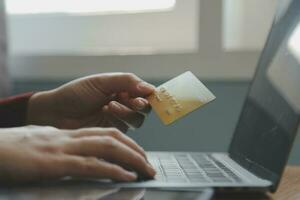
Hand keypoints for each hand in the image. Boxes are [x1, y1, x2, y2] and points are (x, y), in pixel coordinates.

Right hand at [0, 126, 154, 183]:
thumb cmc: (12, 149)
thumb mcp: (42, 143)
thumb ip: (61, 146)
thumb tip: (74, 153)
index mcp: (67, 134)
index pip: (104, 133)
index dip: (125, 142)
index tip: (138, 153)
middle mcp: (69, 138)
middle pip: (112, 137)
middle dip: (135, 150)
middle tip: (149, 164)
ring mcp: (63, 149)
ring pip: (108, 147)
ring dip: (132, 158)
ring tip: (146, 169)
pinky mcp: (55, 163)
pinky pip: (91, 165)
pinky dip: (113, 170)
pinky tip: (126, 176)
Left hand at [27, 73, 154, 130]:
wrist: (56, 112)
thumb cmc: (76, 93)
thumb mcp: (101, 82)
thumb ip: (126, 81)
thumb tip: (150, 88)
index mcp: (121, 89)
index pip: (144, 92)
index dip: (150, 94)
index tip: (149, 94)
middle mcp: (123, 104)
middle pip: (145, 108)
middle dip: (140, 104)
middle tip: (132, 101)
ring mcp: (118, 119)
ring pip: (137, 120)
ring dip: (126, 112)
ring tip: (110, 105)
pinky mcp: (112, 132)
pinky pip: (126, 128)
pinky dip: (118, 119)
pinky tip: (105, 111)